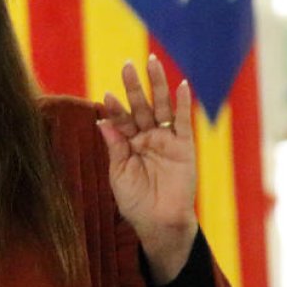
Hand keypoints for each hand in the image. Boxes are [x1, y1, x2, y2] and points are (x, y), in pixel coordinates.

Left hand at [97, 55, 197, 283]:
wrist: (159, 223)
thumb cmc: (136, 202)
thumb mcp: (119, 173)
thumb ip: (115, 146)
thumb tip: (102, 121)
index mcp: (128, 144)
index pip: (121, 119)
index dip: (114, 108)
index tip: (106, 95)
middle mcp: (147, 138)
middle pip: (140, 106)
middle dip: (134, 86)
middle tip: (127, 65)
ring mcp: (166, 140)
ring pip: (161, 107)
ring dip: (157, 85)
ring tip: (152, 63)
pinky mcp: (184, 147)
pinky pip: (184, 122)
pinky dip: (183, 104)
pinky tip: (182, 86)